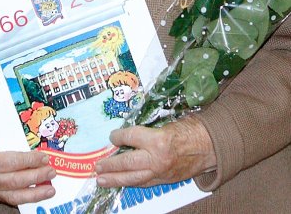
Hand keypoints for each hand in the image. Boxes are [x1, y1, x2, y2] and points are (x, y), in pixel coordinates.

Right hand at [0, 130, 55, 206]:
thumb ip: (11, 145)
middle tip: (51, 171)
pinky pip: (14, 200)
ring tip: (50, 188)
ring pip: (17, 195)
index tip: (43, 157)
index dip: (31, 160)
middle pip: (17, 180)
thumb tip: (32, 146)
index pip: (13, 162)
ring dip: (36, 193)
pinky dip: (28, 198)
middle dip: (37, 176)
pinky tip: (39, 194)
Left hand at [94, 117, 216, 188]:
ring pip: (133, 178)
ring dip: (116, 179)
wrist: (210, 146)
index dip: (118, 136)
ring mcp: (161, 172)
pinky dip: (132, 182)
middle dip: (110, 165)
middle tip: (97, 166)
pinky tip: (122, 182)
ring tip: (101, 179)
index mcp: (158, 140)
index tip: (112, 136)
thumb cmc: (190, 129)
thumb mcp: (166, 123)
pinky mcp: (165, 180)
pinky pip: (145, 183)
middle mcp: (157, 159)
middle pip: (127, 163)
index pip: (130, 137)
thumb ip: (146, 130)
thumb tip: (127, 133)